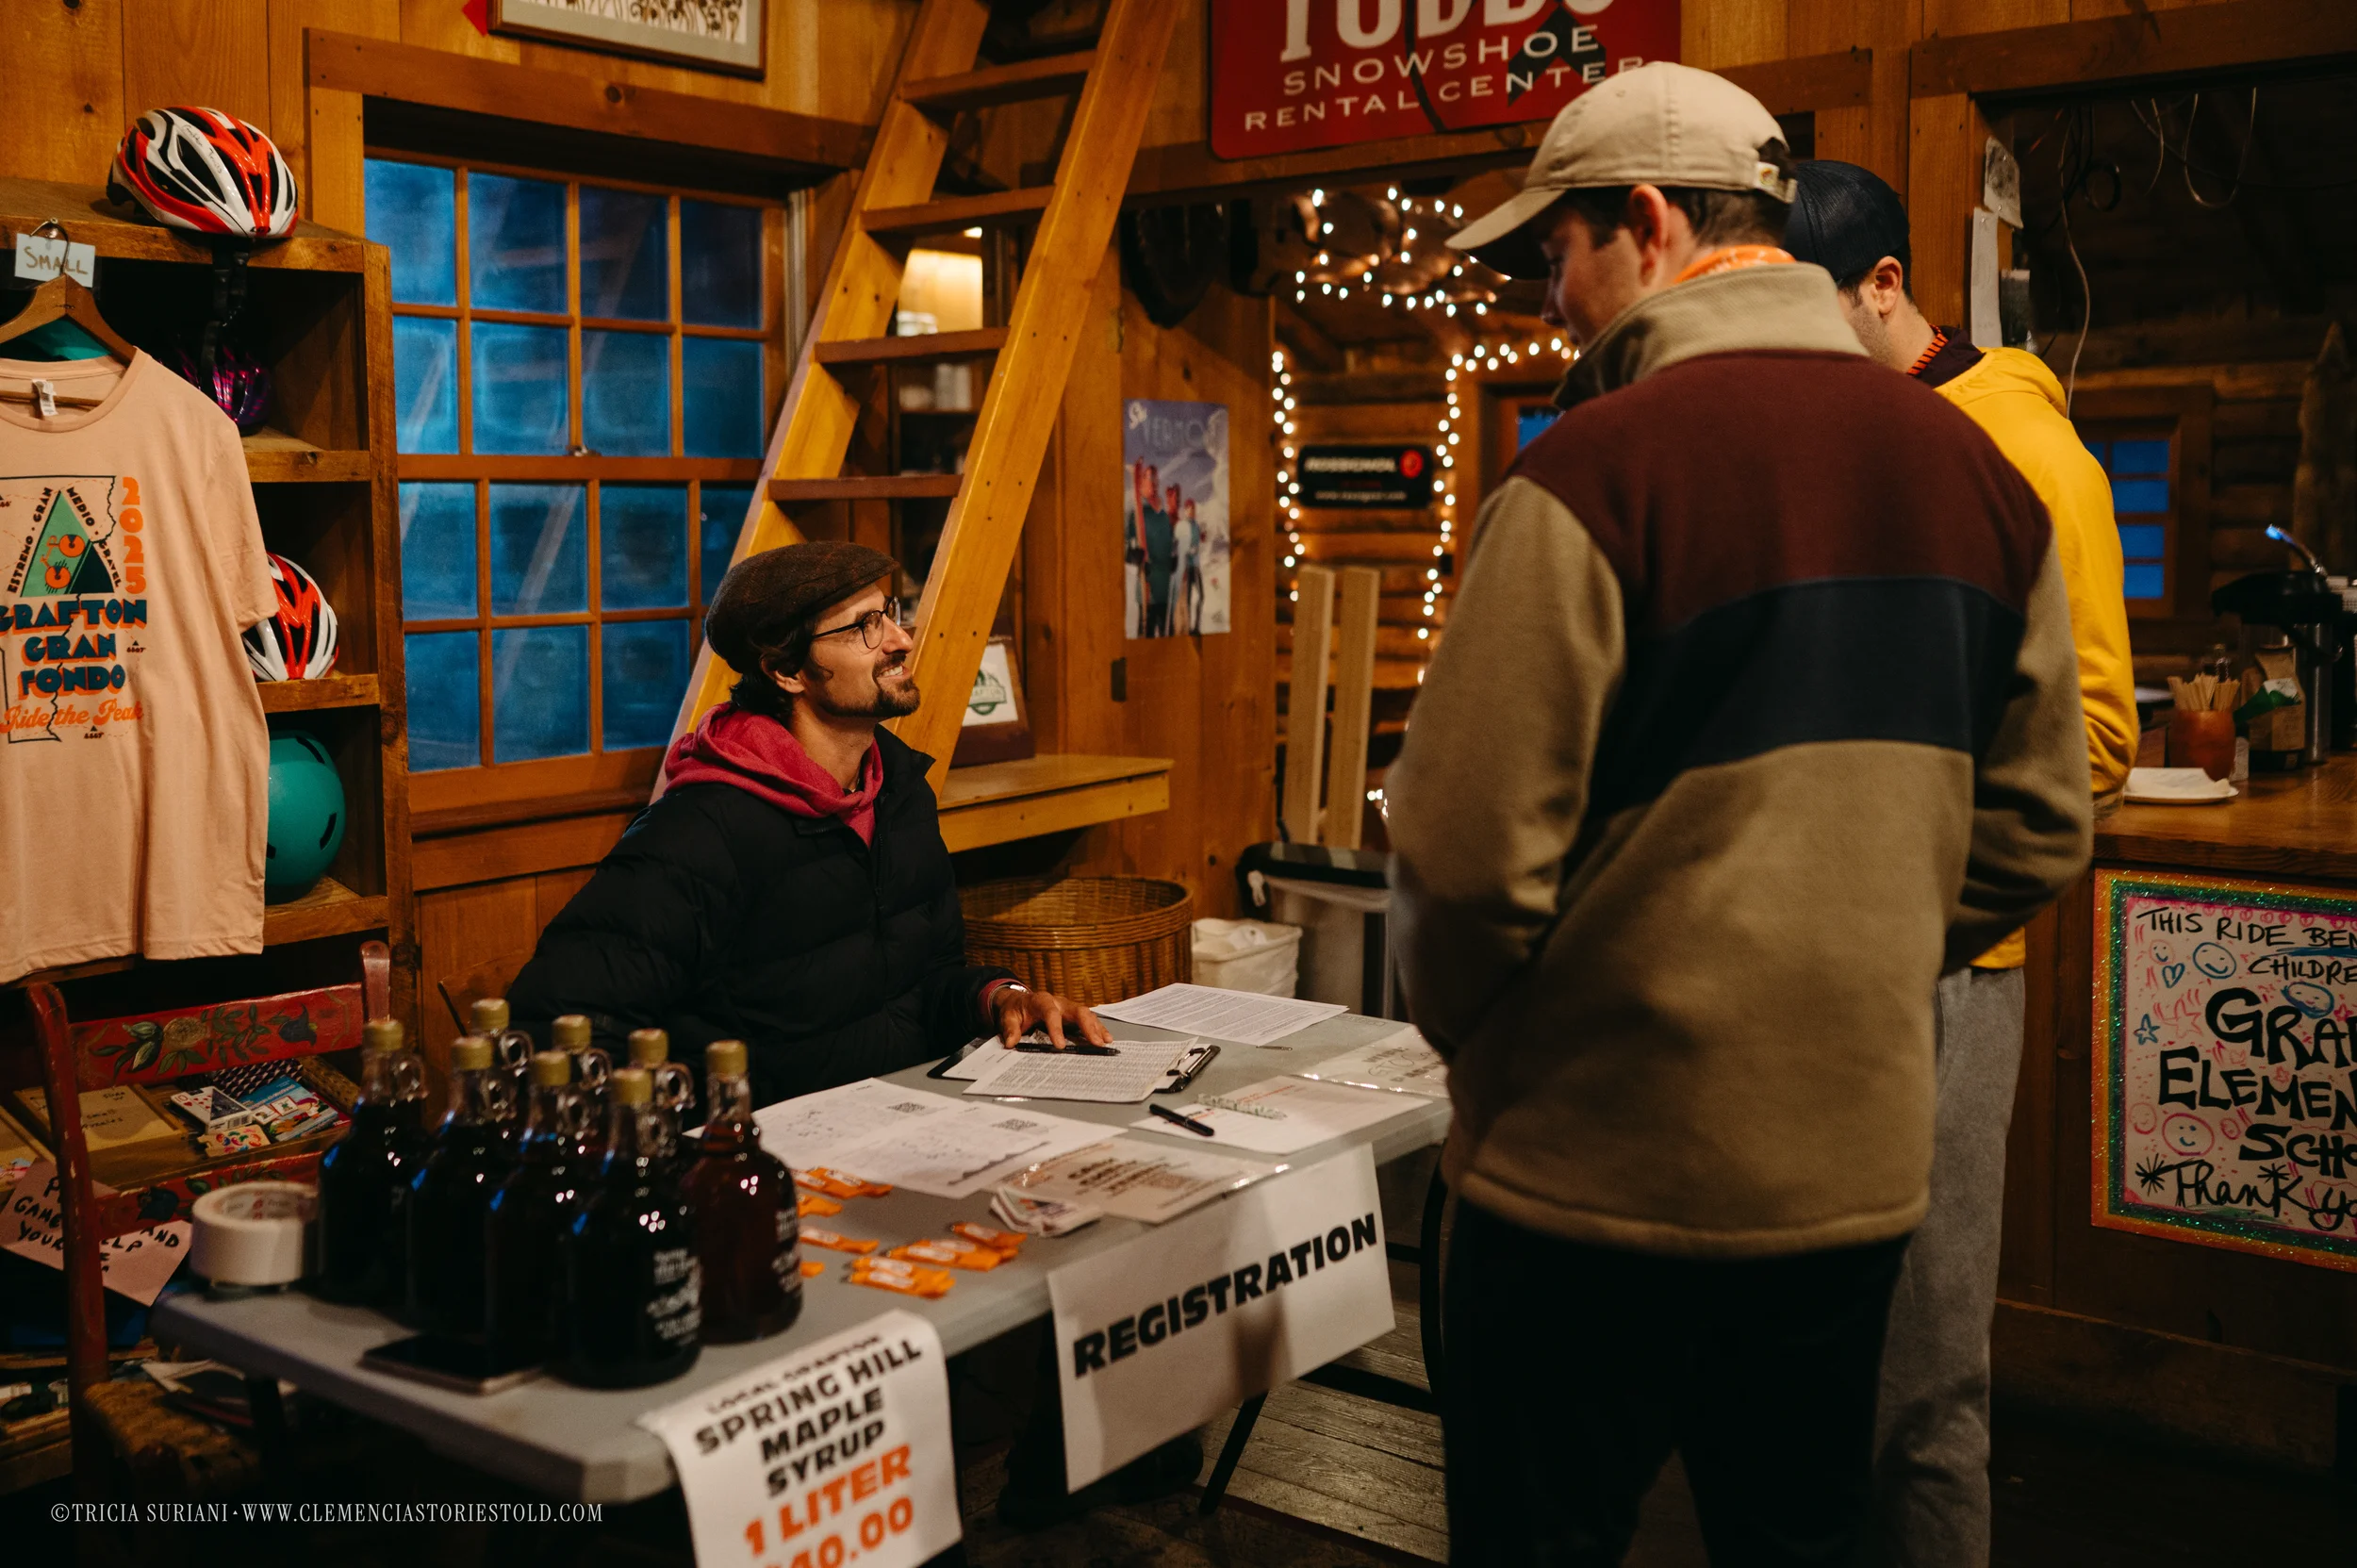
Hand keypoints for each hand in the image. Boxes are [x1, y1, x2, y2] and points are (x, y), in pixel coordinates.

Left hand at [992, 986, 1110, 1048]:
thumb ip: (1010, 1030)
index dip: (1057, 1028)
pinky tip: (1105, 1038)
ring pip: (1086, 1014)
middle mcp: (1058, 1001)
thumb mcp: (1007, 1018)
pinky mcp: (1072, 1014)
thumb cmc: (1015, 1010)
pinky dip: (1098, 1028)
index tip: (1060, 1045)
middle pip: (1077, 1010)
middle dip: (1087, 1026)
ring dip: (1096, 1028)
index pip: (1051, 1013)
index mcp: (1041, 1001)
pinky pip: (1088, 1019)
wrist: (1018, 1002)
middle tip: (1095, 1043)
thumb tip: (1011, 1042)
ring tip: (1104, 1042)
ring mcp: (1068, 1007)